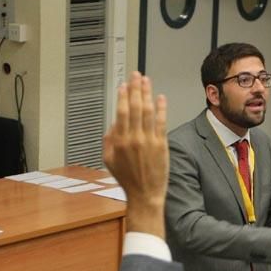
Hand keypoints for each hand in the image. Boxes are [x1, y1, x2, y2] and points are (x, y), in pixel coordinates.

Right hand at [103, 71, 168, 236]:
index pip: (121, 112)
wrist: (144, 194)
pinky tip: (161, 98)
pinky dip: (161, 108)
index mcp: (119, 141)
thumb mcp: (109, 160)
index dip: (123, 96)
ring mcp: (148, 140)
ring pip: (147, 111)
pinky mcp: (161, 144)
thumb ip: (108, 140)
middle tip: (136, 75)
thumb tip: (113, 124)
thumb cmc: (127, 180)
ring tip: (147, 81)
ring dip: (147, 93)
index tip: (124, 85)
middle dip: (135, 88)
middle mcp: (133, 138)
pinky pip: (161, 122)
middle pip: (134, 107)